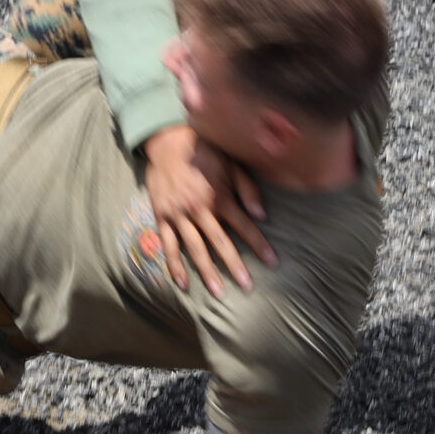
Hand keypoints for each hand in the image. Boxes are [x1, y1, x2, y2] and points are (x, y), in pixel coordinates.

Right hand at [140, 124, 271, 294]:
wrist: (168, 141)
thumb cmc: (206, 151)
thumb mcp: (231, 163)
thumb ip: (247, 189)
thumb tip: (262, 215)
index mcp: (219, 196)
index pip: (244, 226)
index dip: (259, 245)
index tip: (272, 262)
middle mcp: (199, 208)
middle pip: (220, 243)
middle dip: (235, 266)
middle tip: (247, 286)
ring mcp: (178, 214)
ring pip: (195, 249)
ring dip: (207, 272)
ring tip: (218, 293)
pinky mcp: (162, 216)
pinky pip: (168, 245)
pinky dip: (174, 264)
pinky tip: (182, 282)